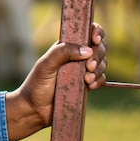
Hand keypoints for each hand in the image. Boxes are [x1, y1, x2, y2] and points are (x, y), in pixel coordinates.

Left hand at [4, 23, 106, 140]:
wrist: (36, 109)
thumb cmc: (37, 84)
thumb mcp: (46, 65)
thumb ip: (63, 52)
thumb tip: (88, 49)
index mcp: (65, 46)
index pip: (86, 32)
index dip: (96, 31)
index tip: (95, 39)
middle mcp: (76, 56)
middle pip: (99, 47)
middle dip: (98, 54)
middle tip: (89, 66)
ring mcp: (83, 70)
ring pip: (103, 62)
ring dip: (99, 68)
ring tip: (86, 78)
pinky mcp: (87, 84)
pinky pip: (101, 78)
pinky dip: (99, 80)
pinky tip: (89, 85)